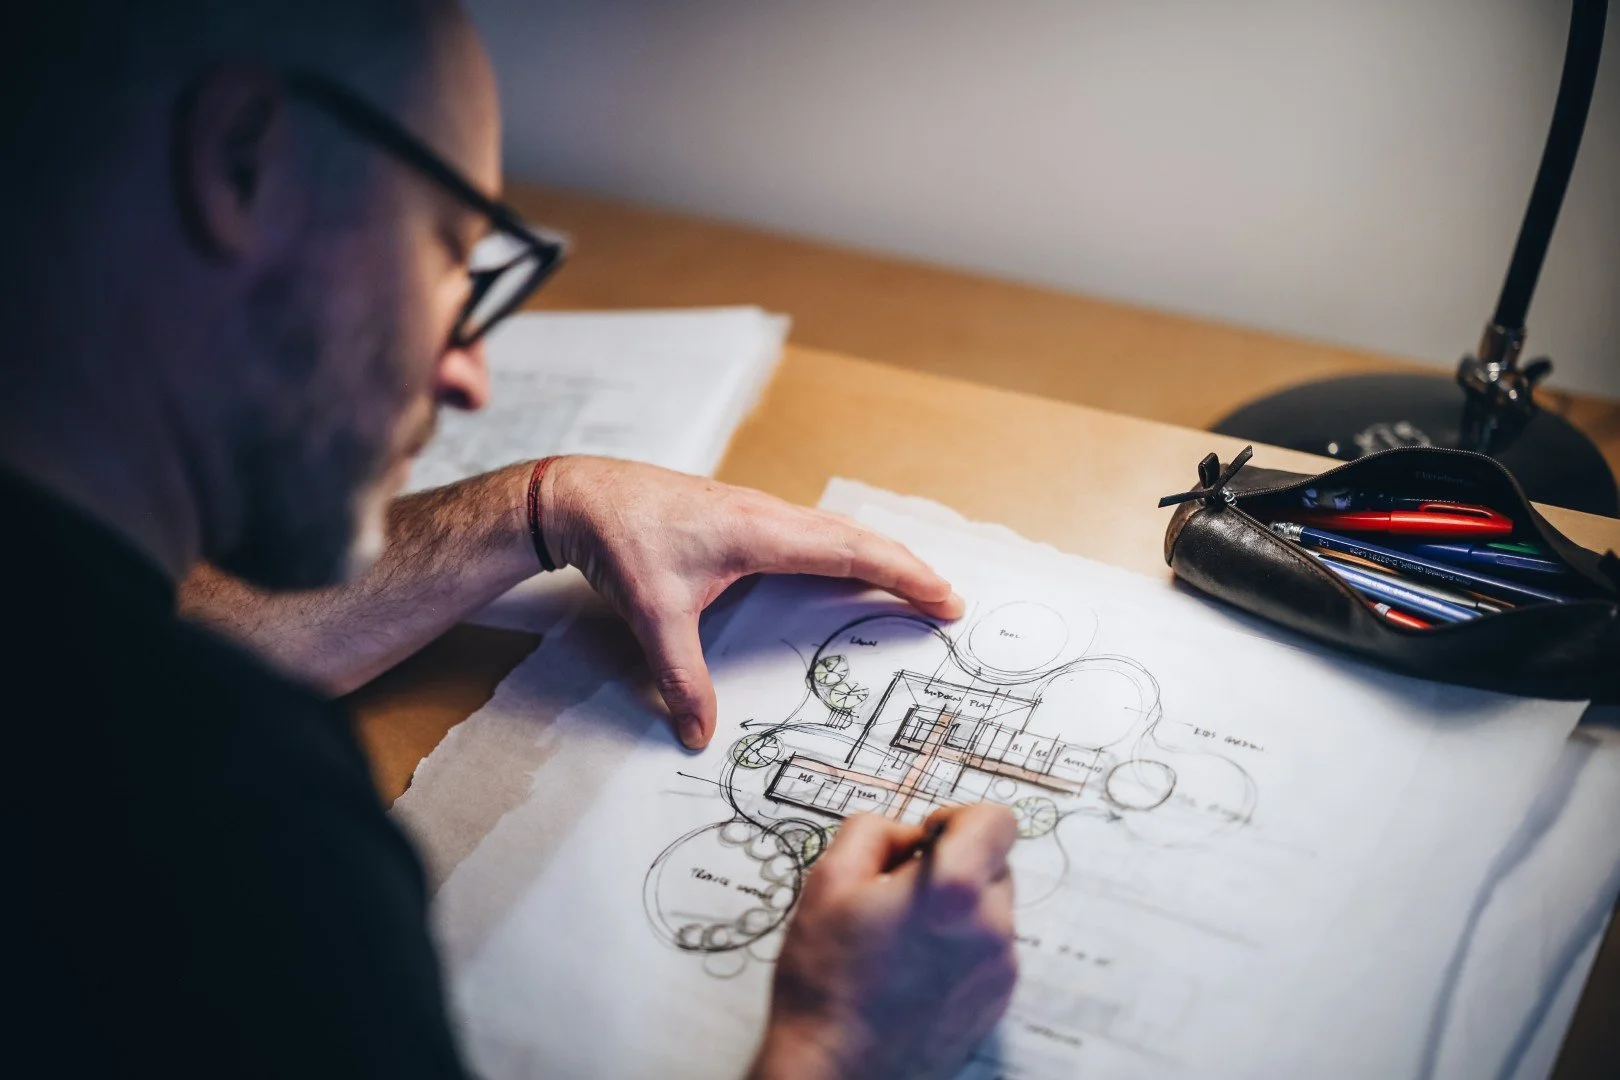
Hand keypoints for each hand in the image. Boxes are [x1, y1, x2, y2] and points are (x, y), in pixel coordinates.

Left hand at [541, 456, 963, 748]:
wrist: (578, 494)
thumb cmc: (620, 538)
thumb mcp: (653, 615)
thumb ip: (680, 677)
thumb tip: (699, 735)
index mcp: (762, 532)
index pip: (853, 552)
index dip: (904, 576)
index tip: (944, 597)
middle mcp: (768, 514)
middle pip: (856, 537)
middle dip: (905, 567)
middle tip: (945, 600)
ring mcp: (756, 510)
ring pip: (834, 530)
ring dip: (875, 554)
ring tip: (908, 583)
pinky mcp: (739, 514)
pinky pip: (809, 531)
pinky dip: (842, 548)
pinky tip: (839, 566)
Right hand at [749, 805, 1018, 1079]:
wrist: (837, 1071)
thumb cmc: (827, 979)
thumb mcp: (829, 880)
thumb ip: (875, 831)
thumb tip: (911, 835)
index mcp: (956, 892)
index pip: (997, 821)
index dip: (957, 819)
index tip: (924, 842)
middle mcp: (992, 929)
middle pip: (993, 864)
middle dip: (952, 866)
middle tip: (896, 896)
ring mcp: (1000, 971)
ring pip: (989, 910)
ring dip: (955, 910)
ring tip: (899, 941)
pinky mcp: (997, 1002)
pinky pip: (988, 951)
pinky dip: (959, 948)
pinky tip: (912, 971)